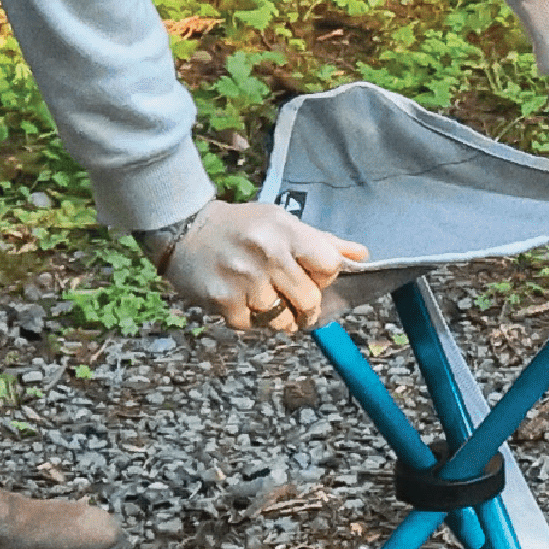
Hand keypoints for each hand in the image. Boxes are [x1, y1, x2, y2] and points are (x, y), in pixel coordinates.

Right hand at [161, 200, 367, 333]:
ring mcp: (244, 280)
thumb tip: (363, 255)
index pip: (330, 265)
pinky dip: (249, 319)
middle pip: (310, 299)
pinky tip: (240, 300)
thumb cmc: (243, 227)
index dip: (325, 276)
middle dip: (305, 306)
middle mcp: (267, 254)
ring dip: (278, 316)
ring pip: (282, 320)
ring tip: (264, 298)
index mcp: (286, 232)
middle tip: (292, 298)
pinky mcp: (222, 301)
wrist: (185, 230)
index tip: (312, 275)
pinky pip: (251, 326)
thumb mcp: (282, 223)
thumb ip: (323, 241)